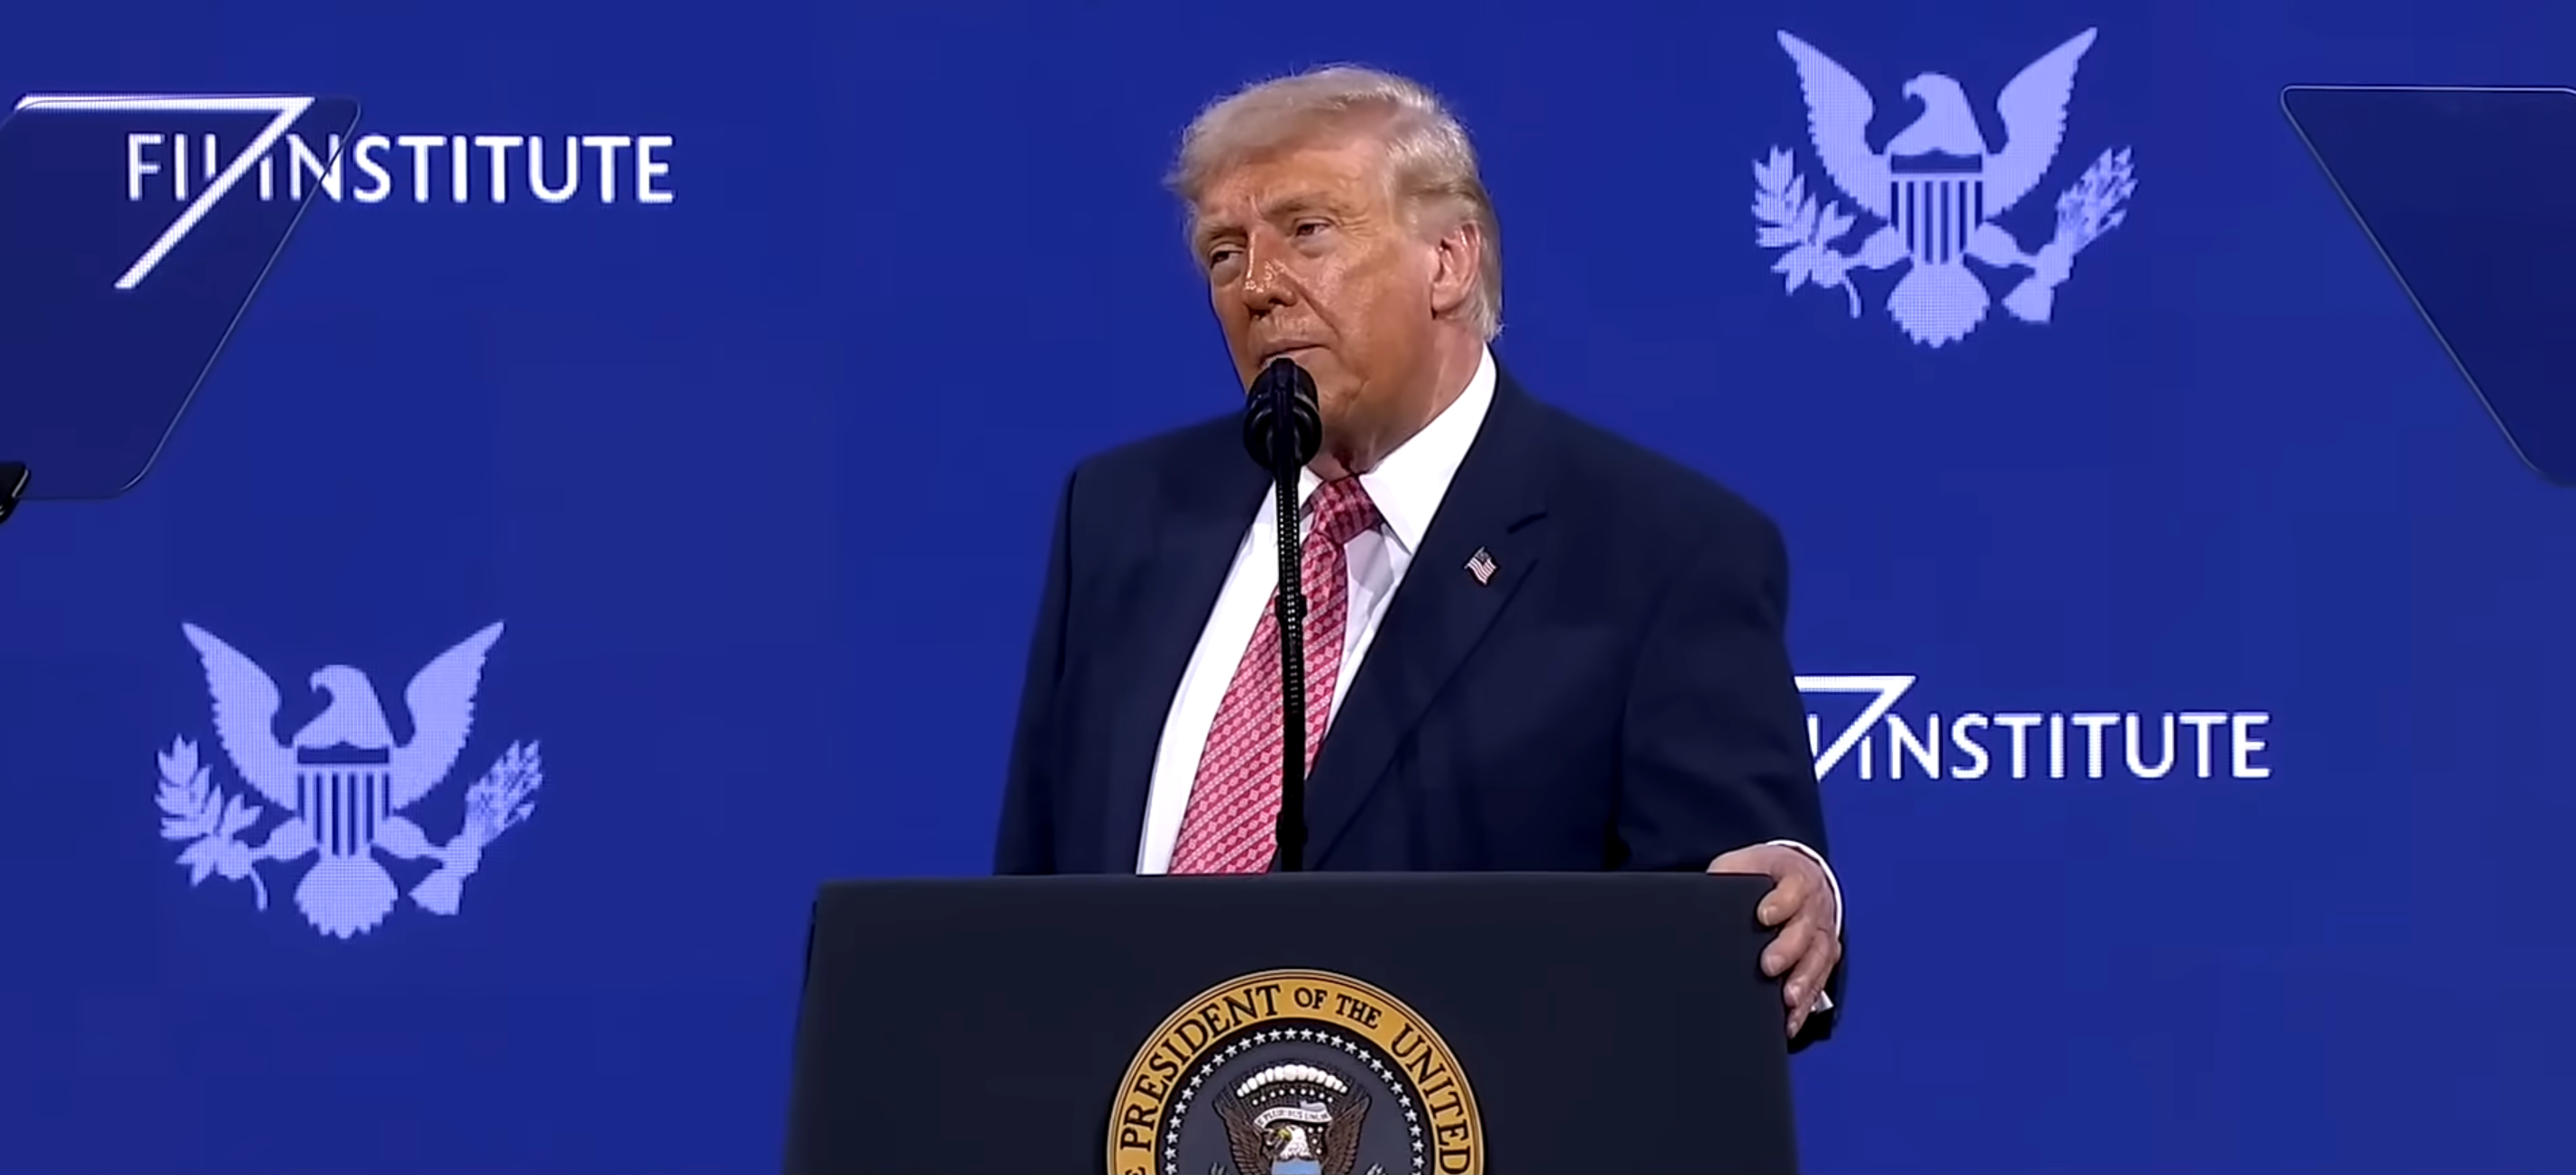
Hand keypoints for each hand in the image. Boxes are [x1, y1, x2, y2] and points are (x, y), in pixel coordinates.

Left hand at [1708, 844, 1841, 1036]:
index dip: (1781, 902)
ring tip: (1787, 1000)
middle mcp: (1815, 905)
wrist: (1796, 875)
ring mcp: (1823, 932)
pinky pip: (1820, 981)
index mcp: (1795, 876)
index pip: (1794, 887)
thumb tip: (1699, 901)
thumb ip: (1725, 879)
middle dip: (1789, 949)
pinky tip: (1791, 1018)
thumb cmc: (1764, 874)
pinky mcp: (1825, 957)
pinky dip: (1807, 1002)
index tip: (1764, 916)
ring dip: (1804, 981)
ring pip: (1819, 958)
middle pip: (1806, 929)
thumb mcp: (1742, 865)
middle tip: (1769, 966)